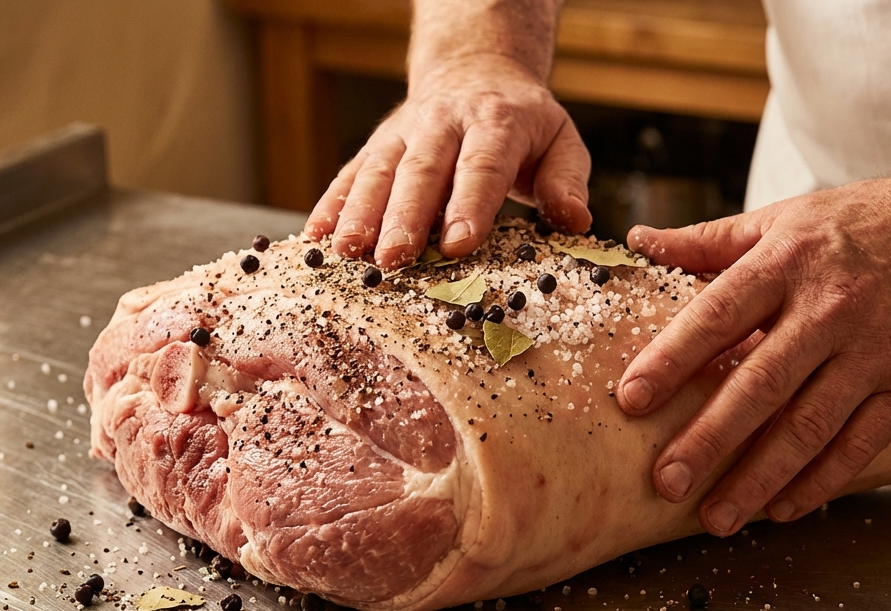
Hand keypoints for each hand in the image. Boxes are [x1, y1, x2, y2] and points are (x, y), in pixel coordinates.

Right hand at [304, 54, 591, 269]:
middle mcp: (443, 123)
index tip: (458, 245)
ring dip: (359, 213)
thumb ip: (567, 181)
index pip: (482, 165)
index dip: (469, 205)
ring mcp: (404, 133)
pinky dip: (330, 205)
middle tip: (393, 259)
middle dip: (404, 216)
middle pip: (421, 170)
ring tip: (347, 252)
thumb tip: (575, 220)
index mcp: (496, 122)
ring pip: (378, 171)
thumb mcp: (560, 141)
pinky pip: (350, 173)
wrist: (476, 72)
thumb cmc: (523, 124)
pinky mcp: (377, 146)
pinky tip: (315, 238)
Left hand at [618, 174, 890, 535]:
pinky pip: (861, 442)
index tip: (630, 400)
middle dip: (709, 439)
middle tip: (665, 482)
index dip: (671, 359)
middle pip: (759, 383)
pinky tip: (783, 508)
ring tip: (717, 517)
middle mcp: (830, 308)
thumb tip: (639, 242)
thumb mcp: (784, 218)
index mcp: (787, 262)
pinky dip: (821, 480)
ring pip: (809, 425)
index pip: (716, 315)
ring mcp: (875, 350)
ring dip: (760, 477)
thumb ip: (709, 240)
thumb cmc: (865, 222)